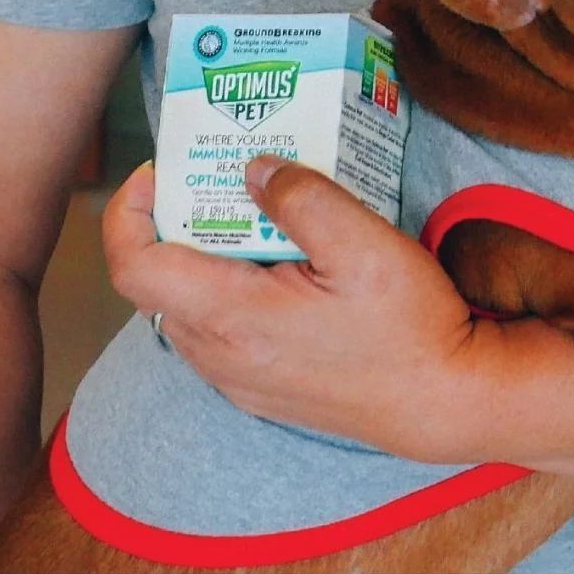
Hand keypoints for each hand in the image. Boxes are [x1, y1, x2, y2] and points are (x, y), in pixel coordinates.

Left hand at [102, 158, 498, 461]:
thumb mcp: (364, 243)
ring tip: (253, 216)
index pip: (134, 267)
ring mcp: (236, 379)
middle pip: (155, 282)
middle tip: (220, 178)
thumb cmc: (410, 327)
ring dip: (199, 256)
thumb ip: (301, 197)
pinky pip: (212, 331)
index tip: (161, 171)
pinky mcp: (257, 388)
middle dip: (171, 222)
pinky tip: (277, 265)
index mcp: (234, 319)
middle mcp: (220, 357)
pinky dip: (223, 288)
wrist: (444, 403)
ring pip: (182, 307)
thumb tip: (253, 170)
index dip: (128, 210)